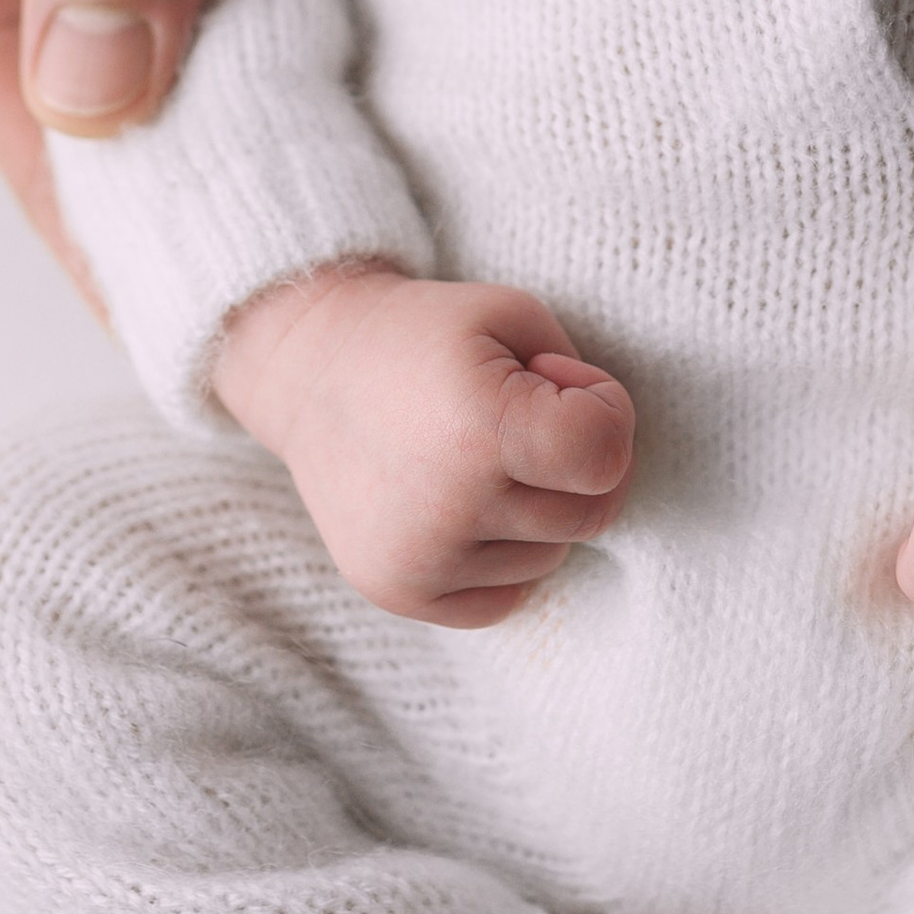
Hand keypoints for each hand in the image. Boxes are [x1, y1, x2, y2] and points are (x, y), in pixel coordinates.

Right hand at [212, 266, 634, 620]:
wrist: (307, 370)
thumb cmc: (422, 336)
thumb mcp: (513, 315)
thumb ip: (583, 381)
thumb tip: (603, 458)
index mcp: (482, 427)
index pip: (606, 458)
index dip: (606, 413)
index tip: (561, 384)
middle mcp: (451, 505)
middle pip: (590, 515)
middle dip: (578, 464)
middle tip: (524, 418)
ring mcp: (422, 559)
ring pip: (550, 557)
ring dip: (536, 510)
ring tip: (477, 456)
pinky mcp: (401, 593)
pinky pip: (505, 598)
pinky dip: (500, 555)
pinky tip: (460, 502)